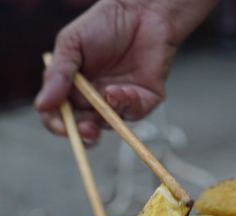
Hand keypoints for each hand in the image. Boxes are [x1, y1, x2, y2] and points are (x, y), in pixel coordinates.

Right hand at [35, 0, 180, 143]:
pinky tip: (121, 88)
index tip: (62, 128)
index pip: (61, 116)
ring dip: (106, 113)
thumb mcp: (71, 44)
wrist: (141, 11)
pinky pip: (134, 113)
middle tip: (86, 129)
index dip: (59, 126)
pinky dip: (126, 103)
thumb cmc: (104, 24)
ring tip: (108, 91)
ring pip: (110, 123)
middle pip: (86, 128)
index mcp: (74, 89)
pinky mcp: (143, 100)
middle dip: (85, 133)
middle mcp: (96, 100)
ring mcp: (120, 102)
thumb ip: (58, 75)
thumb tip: (42, 105)